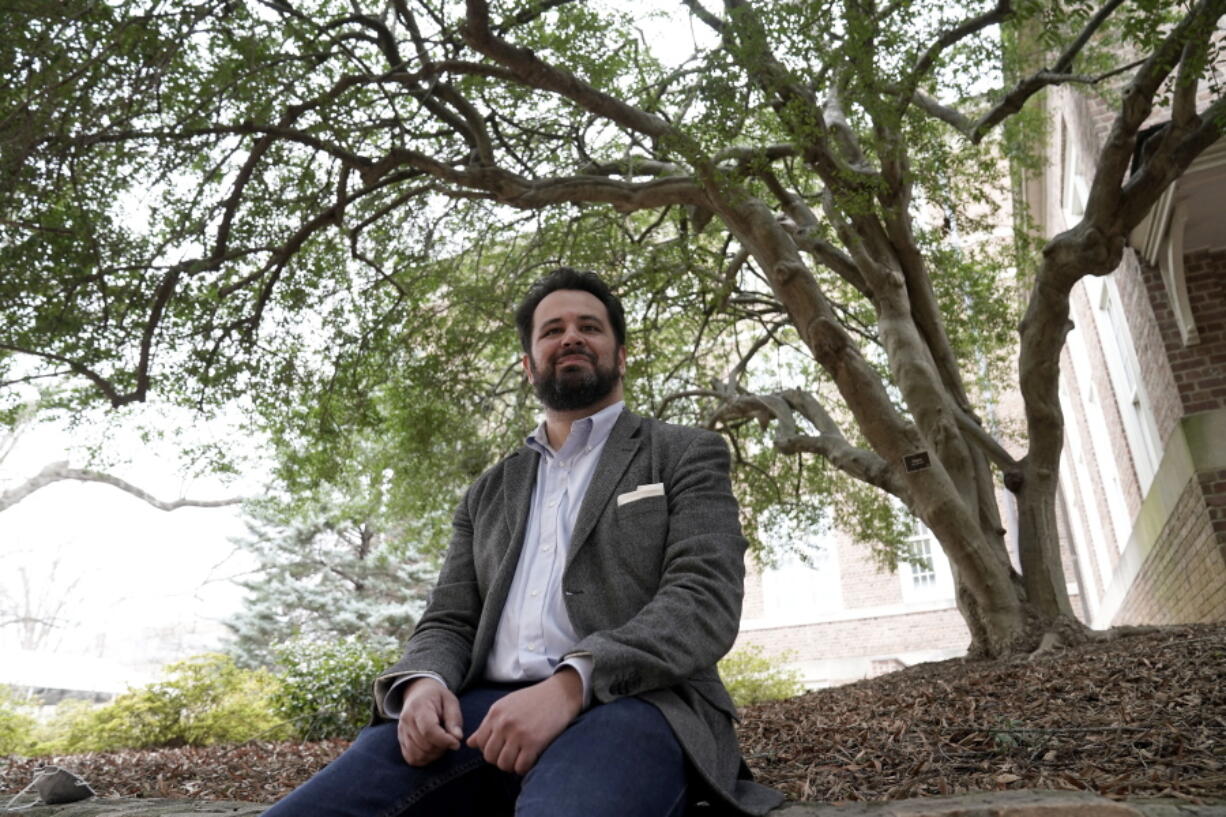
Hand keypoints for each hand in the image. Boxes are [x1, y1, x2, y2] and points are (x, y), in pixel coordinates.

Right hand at [397, 677, 463, 765]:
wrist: (418, 693)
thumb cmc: (437, 698)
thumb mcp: (450, 701)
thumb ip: (454, 719)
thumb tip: (457, 738)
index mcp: (418, 707)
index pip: (428, 730)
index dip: (444, 740)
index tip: (457, 743)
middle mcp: (406, 721)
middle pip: (424, 745)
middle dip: (442, 747)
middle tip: (450, 740)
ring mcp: (401, 732)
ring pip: (417, 755)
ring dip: (434, 755)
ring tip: (442, 744)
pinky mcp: (401, 741)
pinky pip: (411, 758)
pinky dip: (424, 759)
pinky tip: (433, 749)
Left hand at [467, 668, 582, 774]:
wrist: (561, 693)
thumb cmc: (534, 700)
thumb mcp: (507, 705)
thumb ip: (488, 724)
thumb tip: (469, 743)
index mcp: (495, 713)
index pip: (480, 743)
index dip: (489, 749)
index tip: (502, 747)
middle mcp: (504, 723)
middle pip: (489, 756)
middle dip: (499, 759)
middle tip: (512, 754)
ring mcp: (518, 733)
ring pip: (503, 764)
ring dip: (512, 765)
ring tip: (521, 757)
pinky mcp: (534, 742)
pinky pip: (520, 767)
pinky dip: (524, 768)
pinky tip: (530, 759)